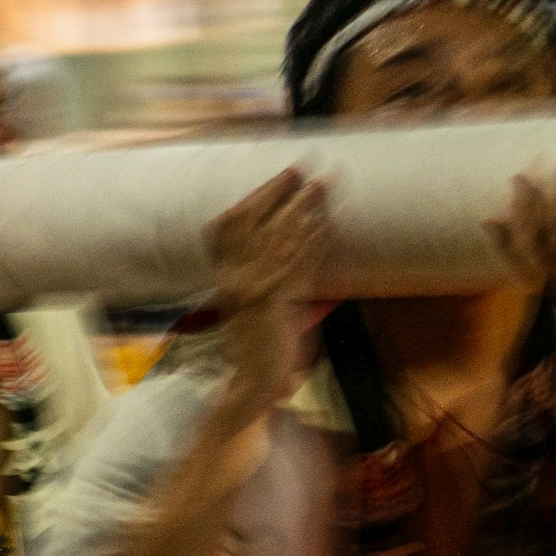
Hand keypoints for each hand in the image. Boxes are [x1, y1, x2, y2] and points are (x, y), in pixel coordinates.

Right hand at [201, 170, 330, 429]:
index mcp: (227, 279)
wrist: (253, 388)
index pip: (230, 225)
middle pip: (252, 221)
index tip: (284, 175)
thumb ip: (279, 277)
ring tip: (325, 184)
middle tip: (306, 167)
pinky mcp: (271, 303)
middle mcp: (233, 280)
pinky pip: (294, 264)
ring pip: (276, 237)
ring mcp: (249, 290)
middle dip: (279, 191)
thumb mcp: (266, 307)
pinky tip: (328, 223)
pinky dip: (312, 242)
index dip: (257, 196)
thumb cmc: (263, 353)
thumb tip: (308, 240)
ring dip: (303, 207)